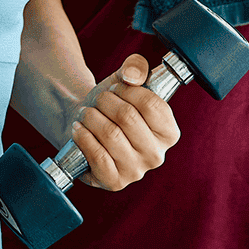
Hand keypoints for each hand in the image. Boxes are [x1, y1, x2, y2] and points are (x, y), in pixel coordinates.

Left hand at [68, 54, 179, 190]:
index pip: (152, 104)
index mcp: (169, 132)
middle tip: (98, 100)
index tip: (117, 87)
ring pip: (110, 134)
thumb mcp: (125, 80)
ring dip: (91, 117)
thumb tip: (132, 76)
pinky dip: (83, 136)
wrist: (84, 123)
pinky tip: (79, 129)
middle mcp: (157, 155)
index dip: (128, 90)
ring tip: (87, 114)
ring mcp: (136, 171)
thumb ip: (136, 67)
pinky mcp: (114, 181)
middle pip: (128, 117)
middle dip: (105, 101)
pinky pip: (97, 155)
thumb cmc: (110, 104)